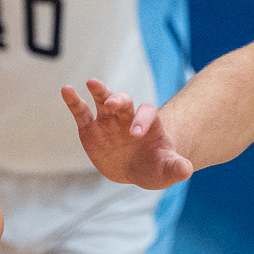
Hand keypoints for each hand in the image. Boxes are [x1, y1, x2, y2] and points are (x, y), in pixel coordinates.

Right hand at [60, 79, 194, 188]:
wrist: (137, 169)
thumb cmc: (155, 166)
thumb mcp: (167, 170)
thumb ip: (176, 167)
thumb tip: (187, 169)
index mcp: (149, 123)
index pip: (146, 114)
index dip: (141, 121)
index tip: (135, 134)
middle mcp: (128, 117)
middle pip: (125, 101)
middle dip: (119, 100)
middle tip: (112, 103)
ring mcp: (108, 120)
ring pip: (104, 100)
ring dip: (99, 90)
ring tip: (91, 82)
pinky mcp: (91, 128)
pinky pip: (81, 111)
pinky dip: (73, 100)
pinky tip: (66, 90)